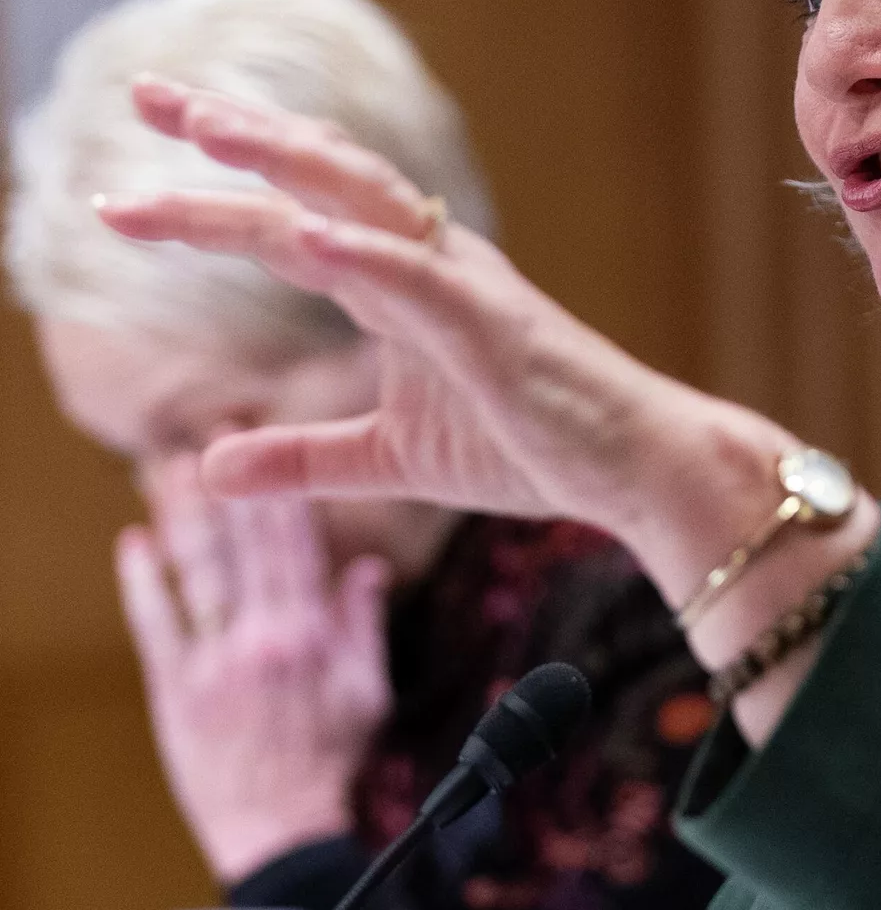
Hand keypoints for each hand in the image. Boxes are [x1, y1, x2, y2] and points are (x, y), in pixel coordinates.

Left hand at [94, 75, 804, 597]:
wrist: (632, 467)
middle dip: (233, 133)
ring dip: (284, 163)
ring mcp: (463, 288)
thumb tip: (201, 467)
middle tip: (143, 95)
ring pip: (363, 206)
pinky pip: (423, 283)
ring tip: (208, 131)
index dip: (216, 189)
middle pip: (318, 179)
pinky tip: (305, 238)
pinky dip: (365, 256)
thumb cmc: (531, 446)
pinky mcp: (496, 329)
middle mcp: (427, 263)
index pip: (295, 217)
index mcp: (401, 284)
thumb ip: (301, 457)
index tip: (128, 175)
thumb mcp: (390, 459)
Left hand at [118, 457, 390, 883]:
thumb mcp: (367, 690)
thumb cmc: (332, 761)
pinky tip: (134, 543)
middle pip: (243, 546)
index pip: (295, 544)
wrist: (280, 827)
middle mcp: (262, 638)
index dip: (281, 489)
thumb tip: (368, 568)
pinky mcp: (174, 690)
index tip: (272, 442)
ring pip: (197, 572)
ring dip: (183, 516)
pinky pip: (156, 625)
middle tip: (215, 432)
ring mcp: (214, 662)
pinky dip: (143, 582)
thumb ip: (363, 625)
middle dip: (231, 485)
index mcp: (312, 633)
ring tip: (171, 469)